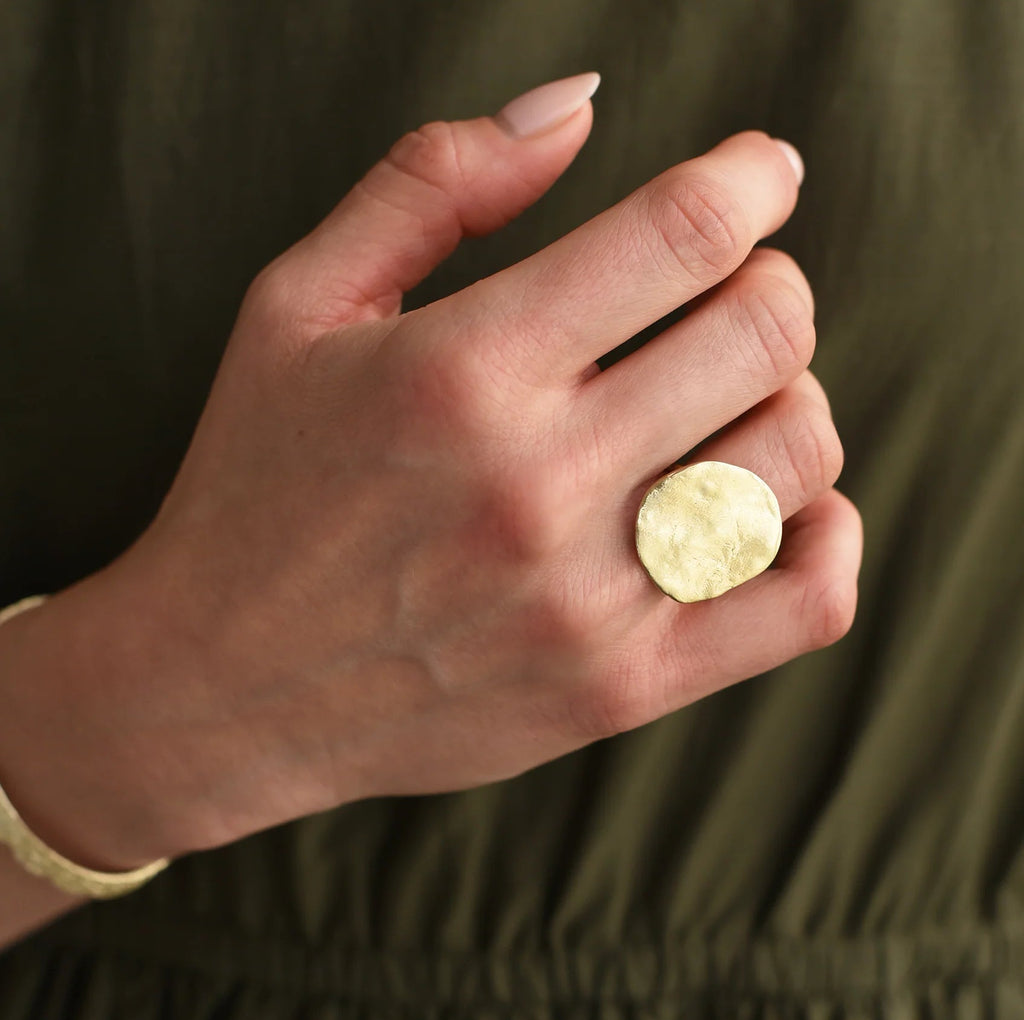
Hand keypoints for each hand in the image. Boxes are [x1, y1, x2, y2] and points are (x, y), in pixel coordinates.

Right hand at [0, 76, 860, 870]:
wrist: (222, 686)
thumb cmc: (255, 485)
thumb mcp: (298, 306)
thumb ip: (434, 183)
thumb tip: (578, 106)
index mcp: (465, 370)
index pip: (685, 233)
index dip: (753, 179)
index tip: (759, 175)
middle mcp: (539, 484)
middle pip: (766, 332)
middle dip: (770, 283)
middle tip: (728, 292)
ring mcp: (590, 599)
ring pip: (797, 456)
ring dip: (790, 397)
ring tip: (727, 402)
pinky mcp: (619, 687)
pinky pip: (804, 603)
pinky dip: (828, 533)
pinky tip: (781, 506)